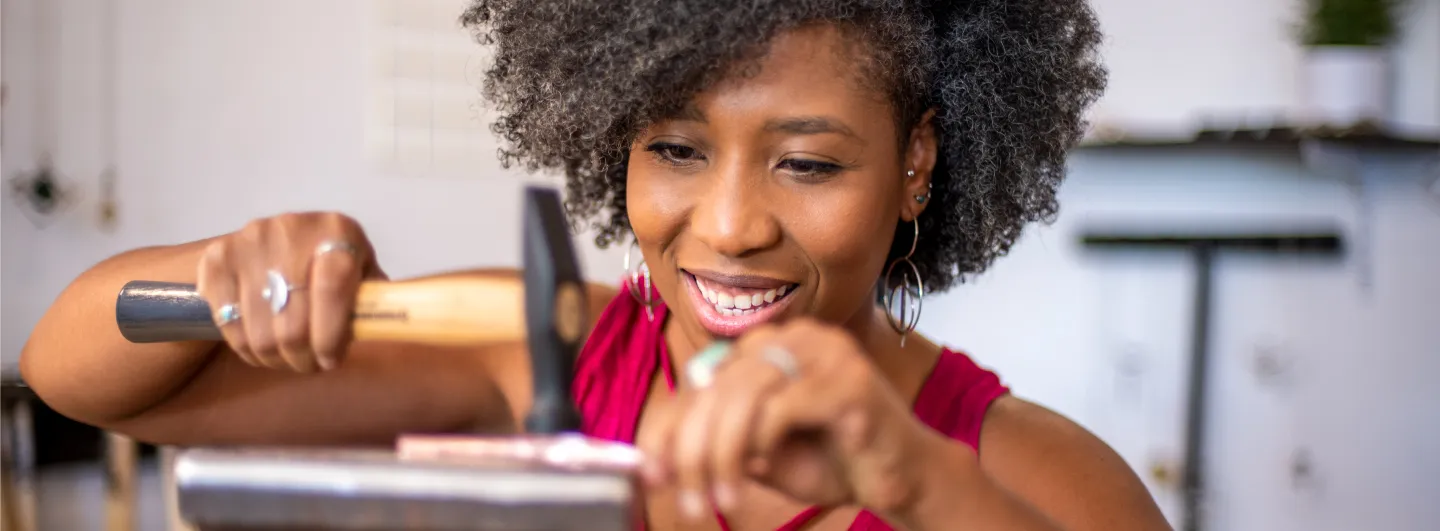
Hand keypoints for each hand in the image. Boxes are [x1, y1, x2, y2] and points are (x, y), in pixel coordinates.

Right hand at [195, 212, 384, 372]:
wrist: (276, 237)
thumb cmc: (330, 260)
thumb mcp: (360, 269)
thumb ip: (372, 299)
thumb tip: (380, 331)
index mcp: (336, 231)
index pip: (332, 289)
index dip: (331, 335)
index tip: (331, 360)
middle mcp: (290, 230)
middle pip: (293, 321)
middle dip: (303, 357)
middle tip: (311, 365)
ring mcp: (249, 242)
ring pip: (258, 331)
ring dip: (274, 358)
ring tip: (288, 358)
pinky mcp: (217, 257)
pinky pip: (227, 323)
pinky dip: (244, 346)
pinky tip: (259, 346)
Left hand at [637, 318, 932, 520]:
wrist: (903, 478)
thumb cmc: (832, 461)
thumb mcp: (760, 452)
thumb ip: (718, 443)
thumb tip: (657, 458)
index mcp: (771, 344)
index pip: (701, 377)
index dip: (669, 427)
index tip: (650, 472)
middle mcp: (796, 336)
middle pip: (716, 385)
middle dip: (690, 449)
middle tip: (684, 498)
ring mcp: (825, 353)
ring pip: (743, 395)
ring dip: (720, 455)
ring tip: (717, 499)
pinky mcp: (849, 380)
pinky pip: (781, 408)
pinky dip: (759, 444)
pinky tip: (758, 472)